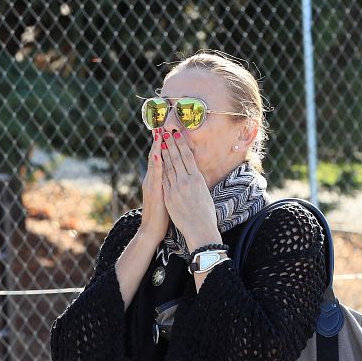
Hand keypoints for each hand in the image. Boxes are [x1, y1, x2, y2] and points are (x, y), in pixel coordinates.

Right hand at [139, 127, 170, 239]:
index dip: (162, 143)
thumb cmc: (162, 213)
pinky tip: (158, 154)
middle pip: (155, 155)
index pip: (160, 156)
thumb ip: (168, 182)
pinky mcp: (154, 191)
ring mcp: (152, 184)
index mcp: (157, 178)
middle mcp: (152, 178)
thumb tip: (174, 173)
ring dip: (156, 147)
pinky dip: (157, 164)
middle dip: (158, 140)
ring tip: (158, 133)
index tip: (165, 129)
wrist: (152, 229)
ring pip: (154, 162)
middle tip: (159, 123)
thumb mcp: (166, 194)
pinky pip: (156, 176)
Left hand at [159, 128, 220, 248]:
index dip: (181, 144)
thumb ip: (197, 183)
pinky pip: (163, 178)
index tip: (177, 132)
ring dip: (163, 152)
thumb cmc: (205, 214)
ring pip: (168, 166)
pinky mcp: (169, 196)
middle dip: (170, 143)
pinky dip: (160, 167)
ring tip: (159, 140)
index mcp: (197, 179)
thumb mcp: (204, 194)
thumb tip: (195, 174)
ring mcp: (176, 188)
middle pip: (176, 158)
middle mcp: (187, 181)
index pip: (187, 157)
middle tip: (165, 129)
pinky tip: (156, 160)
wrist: (199, 230)